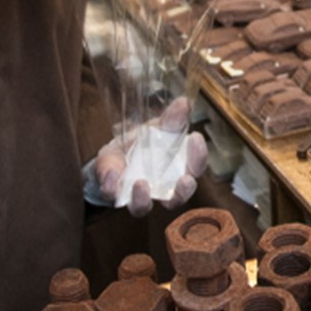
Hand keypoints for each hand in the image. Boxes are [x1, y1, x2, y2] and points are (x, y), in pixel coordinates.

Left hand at [92, 97, 208, 214]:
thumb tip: (183, 103)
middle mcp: (160, 190)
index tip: (196, 138)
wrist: (113, 155)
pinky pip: (113, 195)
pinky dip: (111, 185)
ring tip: (141, 184)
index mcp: (177, 171)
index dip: (198, 157)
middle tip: (185, 179)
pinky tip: (111, 173)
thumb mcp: (156, 128)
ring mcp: (137, 196)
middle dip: (183, 191)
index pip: (195, 168)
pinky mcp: (115, 196)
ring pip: (143, 207)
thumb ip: (170, 120)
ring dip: (143, 198)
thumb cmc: (142, 144)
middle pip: (177, 198)